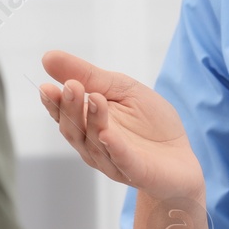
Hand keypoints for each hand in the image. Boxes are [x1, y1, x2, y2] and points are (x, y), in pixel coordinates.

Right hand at [39, 50, 203, 202]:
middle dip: (71, 108)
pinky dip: (114, 148)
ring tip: (95, 98)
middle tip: (71, 87)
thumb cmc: (150, 121)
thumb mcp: (121, 88)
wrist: (182, 156)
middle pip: (75, 129)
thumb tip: (47, 57)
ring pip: (96, 144)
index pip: (64, 114)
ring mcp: (114, 161)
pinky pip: (123, 160)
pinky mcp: (138, 171)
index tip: (46, 87)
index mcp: (88, 125)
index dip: (54, 102)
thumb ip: (88, 75)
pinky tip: (107, 134)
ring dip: (94, 121)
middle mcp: (95, 146)